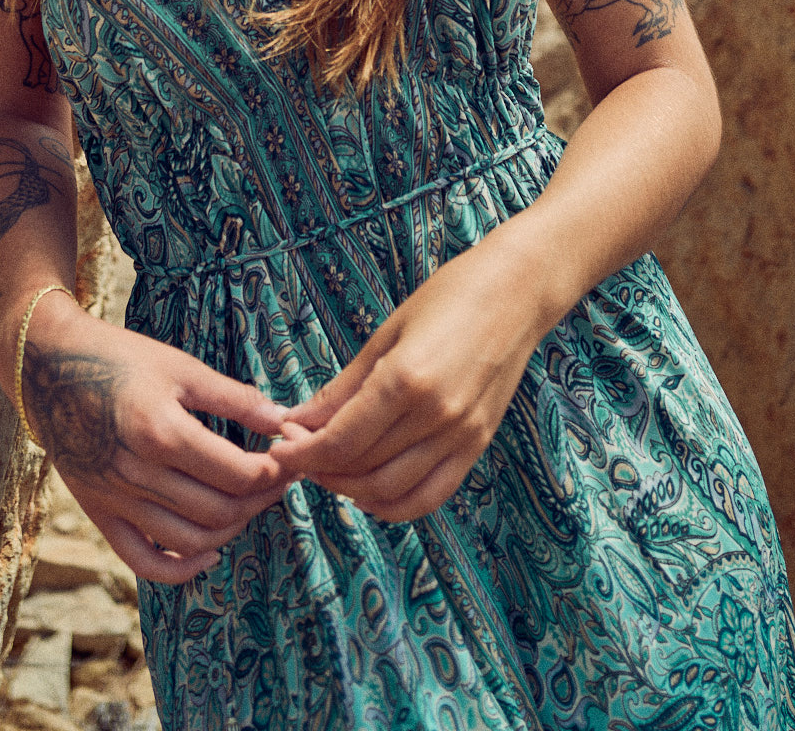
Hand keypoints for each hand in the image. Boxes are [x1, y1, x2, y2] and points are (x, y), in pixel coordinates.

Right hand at [18, 295, 289, 583]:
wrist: (49, 368)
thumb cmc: (119, 359)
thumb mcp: (180, 367)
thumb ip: (234, 397)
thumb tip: (283, 420)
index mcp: (161, 431)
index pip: (238, 473)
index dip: (274, 470)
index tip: (290, 456)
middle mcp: (138, 474)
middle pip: (220, 510)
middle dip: (261, 499)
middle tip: (278, 478)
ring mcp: (116, 499)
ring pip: (191, 540)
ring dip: (232, 529)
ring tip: (249, 503)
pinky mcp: (99, 513)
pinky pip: (144, 561)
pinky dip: (180, 569)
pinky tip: (207, 554)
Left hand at [271, 233, 550, 522]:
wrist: (517, 290)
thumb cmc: (448, 296)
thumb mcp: (386, 333)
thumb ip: (343, 386)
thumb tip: (298, 419)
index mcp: (406, 380)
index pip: (341, 441)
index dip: (302, 452)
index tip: (278, 447)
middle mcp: (436, 416)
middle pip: (362, 468)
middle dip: (318, 467)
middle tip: (295, 450)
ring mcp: (461, 436)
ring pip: (392, 491)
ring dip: (350, 489)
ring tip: (326, 468)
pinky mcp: (477, 446)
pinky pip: (430, 496)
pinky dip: (393, 504)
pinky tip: (368, 490)